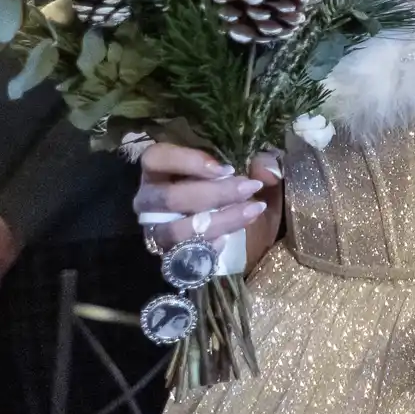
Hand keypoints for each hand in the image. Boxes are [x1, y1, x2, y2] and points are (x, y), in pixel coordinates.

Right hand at [132, 143, 273, 251]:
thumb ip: (259, 165)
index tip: (225, 169)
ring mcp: (154, 229)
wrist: (234, 235)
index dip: (188, 161)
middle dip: (214, 193)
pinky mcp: (167, 254)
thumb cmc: (233, 194)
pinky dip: (210, 245)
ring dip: (217, 221)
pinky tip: (230, 238)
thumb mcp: (248, 175)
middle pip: (169, 197)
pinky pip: (184, 254)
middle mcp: (148, 199)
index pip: (157, 158)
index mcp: (158, 169)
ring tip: (250, 212)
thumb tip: (266, 168)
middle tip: (249, 188)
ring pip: (176, 230)